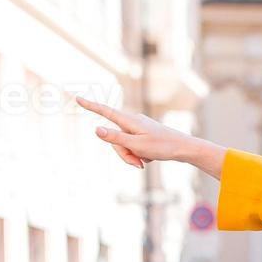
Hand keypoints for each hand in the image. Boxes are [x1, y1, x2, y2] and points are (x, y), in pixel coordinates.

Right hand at [76, 97, 219, 172]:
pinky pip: (133, 147)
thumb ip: (115, 139)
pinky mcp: (142, 135)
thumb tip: (97, 129)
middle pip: (115, 139)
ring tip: (145, 161)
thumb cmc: (162, 146)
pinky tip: (150, 157)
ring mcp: (137, 128)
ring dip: (131, 156)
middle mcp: (132, 121)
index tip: (78, 98)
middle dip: (122, 154)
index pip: (105, 112)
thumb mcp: (137, 145)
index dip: (91, 106)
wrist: (183, 148)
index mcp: (129, 120)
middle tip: (137, 164)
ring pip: (124, 145)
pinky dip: (139, 155)